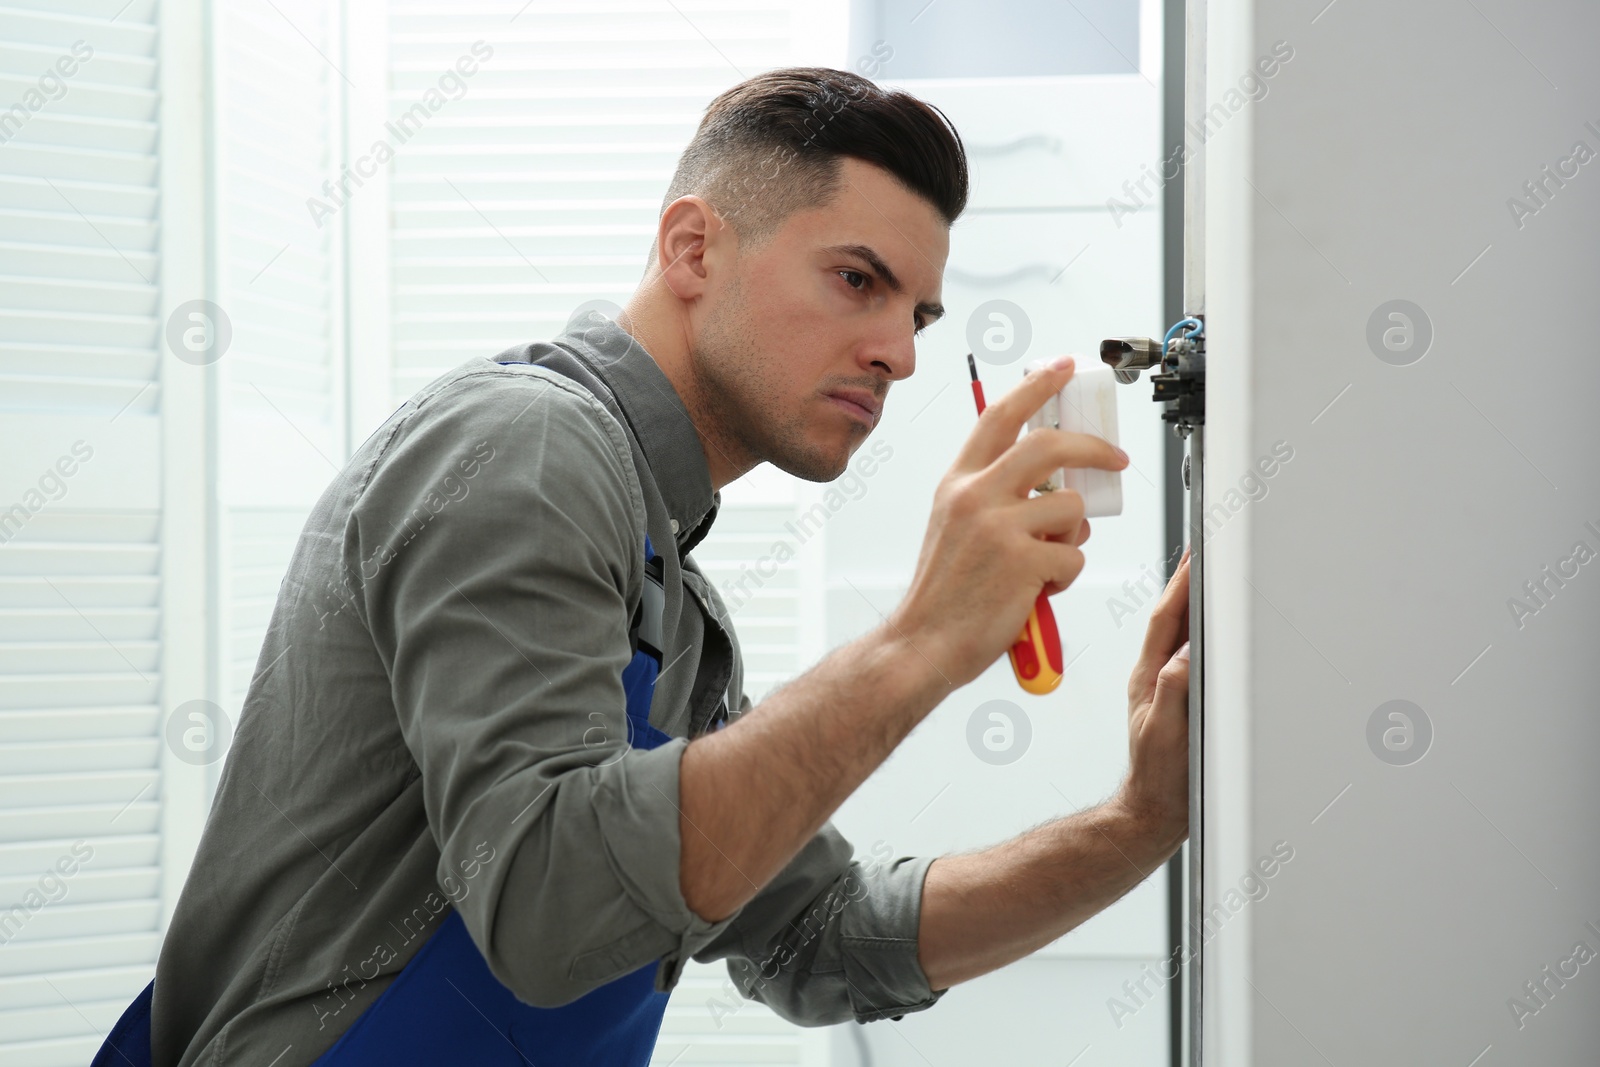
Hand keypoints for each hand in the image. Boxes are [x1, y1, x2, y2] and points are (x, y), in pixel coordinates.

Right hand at [886, 356, 1128, 689]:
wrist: (923, 642)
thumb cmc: (944, 592)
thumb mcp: (954, 525)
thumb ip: (992, 496)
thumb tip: (1051, 482)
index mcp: (958, 483)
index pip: (1000, 416)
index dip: (1036, 386)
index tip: (1062, 368)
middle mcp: (974, 496)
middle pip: (1049, 445)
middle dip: (1093, 447)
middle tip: (1116, 458)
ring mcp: (998, 527)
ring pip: (1070, 507)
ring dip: (1072, 535)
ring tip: (1048, 562)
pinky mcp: (1021, 561)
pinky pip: (1072, 555)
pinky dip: (1065, 575)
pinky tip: (1038, 591)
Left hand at [1115, 546, 1190, 846]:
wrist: (1154, 815)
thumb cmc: (1158, 781)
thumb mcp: (1166, 732)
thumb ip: (1174, 690)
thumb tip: (1187, 652)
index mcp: (1150, 677)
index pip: (1166, 619)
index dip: (1182, 584)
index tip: (1196, 554)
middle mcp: (1158, 676)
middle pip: (1175, 618)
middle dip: (1190, 582)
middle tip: (1206, 551)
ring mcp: (1168, 688)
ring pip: (1184, 636)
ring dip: (1198, 605)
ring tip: (1213, 576)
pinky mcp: (1182, 703)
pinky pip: (1195, 657)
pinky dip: (1206, 635)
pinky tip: (1218, 629)